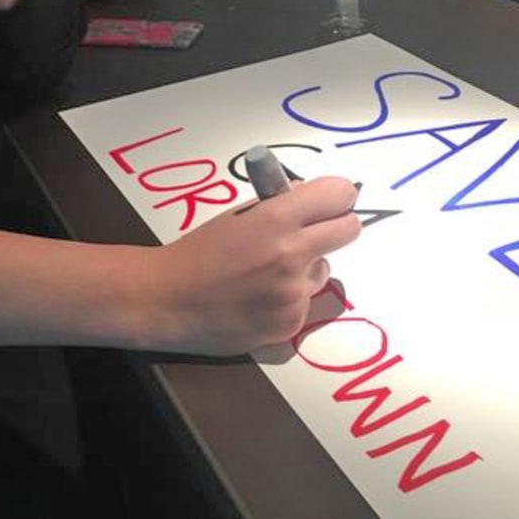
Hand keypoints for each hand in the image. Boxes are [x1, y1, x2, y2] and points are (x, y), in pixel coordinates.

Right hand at [148, 178, 359, 355]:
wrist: (168, 300)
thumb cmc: (199, 252)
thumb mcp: (239, 216)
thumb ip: (278, 206)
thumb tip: (311, 199)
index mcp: (276, 219)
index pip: (340, 194)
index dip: (337, 195)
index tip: (332, 200)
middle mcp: (292, 255)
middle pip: (350, 229)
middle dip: (337, 225)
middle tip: (317, 230)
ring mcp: (293, 294)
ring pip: (324, 269)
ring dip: (307, 267)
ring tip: (268, 273)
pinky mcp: (290, 324)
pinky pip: (306, 302)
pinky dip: (290, 298)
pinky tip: (259, 298)